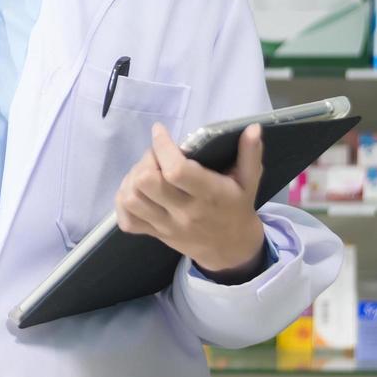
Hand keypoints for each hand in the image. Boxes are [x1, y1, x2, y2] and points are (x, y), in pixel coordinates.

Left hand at [114, 123, 266, 278]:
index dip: (162, 146)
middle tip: (156, 155)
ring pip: (132, 199)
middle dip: (146, 160)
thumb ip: (250, 153)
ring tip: (146, 171)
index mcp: (209, 195)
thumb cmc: (237, 208)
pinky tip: (136, 190)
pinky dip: (123, 201)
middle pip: (147, 182)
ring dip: (132, 178)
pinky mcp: (155, 234)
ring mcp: (166, 226)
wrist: (231, 249)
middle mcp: (184, 212)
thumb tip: (253, 128)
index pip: (176, 170)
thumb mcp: (250, 181)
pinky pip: (127, 221)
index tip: (160, 131)